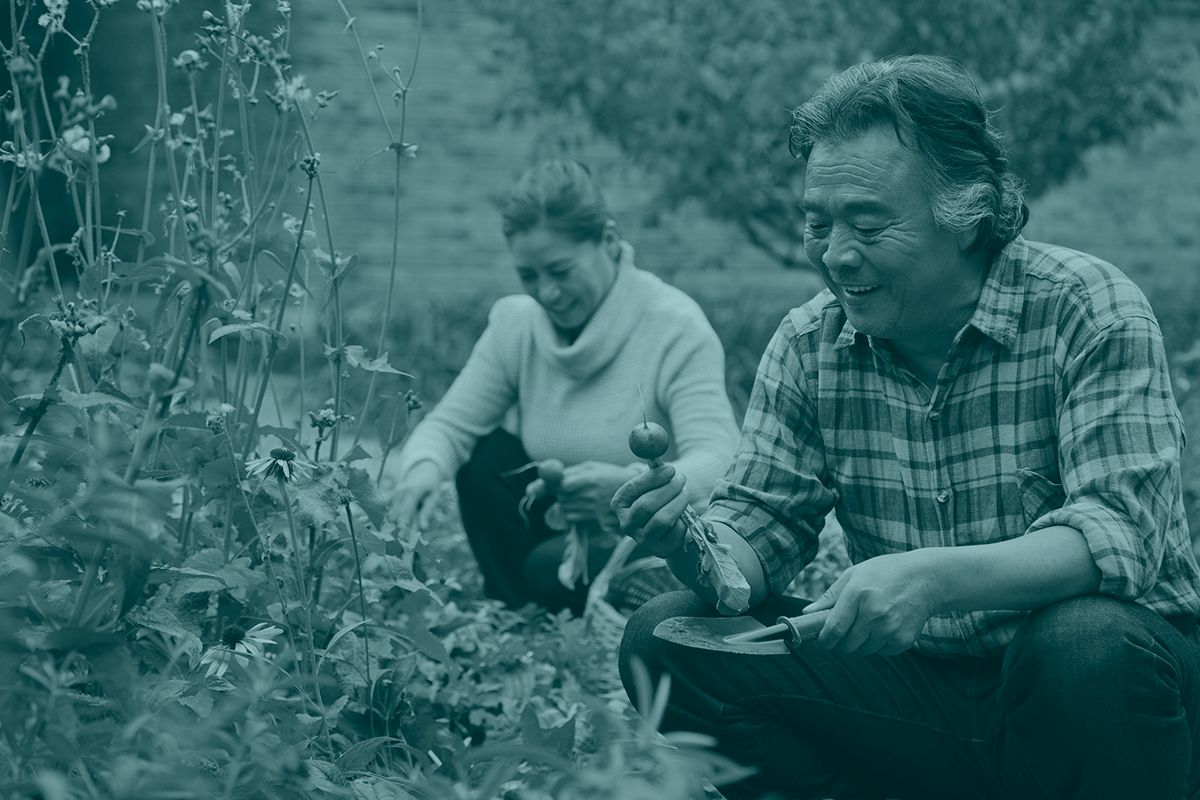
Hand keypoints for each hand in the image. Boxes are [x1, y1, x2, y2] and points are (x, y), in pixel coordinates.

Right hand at [389, 461, 442, 530]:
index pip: (406, 510)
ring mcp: (394, 494)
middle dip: (398, 527)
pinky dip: (394, 518)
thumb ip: (428, 511)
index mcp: (413, 491)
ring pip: (391, 513)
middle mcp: (400, 492)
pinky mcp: (391, 497)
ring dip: (397, 524)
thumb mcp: (435, 496)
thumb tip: (423, 528)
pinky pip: (389, 510)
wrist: (422, 470)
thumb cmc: (431, 485)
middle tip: (402, 540)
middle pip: (396, 514)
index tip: (402, 537)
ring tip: (404, 533)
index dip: (403, 525)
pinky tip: (399, 523)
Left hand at [557, 461, 637, 528]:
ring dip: (564, 502)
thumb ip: (572, 471)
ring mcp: (592, 507)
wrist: (629, 489)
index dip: (559, 484)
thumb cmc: (608, 474)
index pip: (564, 485)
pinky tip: (577, 505)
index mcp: (590, 479)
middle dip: (560, 492)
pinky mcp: (594, 516)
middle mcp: (591, 494)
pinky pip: (570, 517)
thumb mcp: (591, 466)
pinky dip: (569, 511)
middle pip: (561, 497)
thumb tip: (554, 478)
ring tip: (575, 496)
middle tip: (569, 489)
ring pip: (564, 507)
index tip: (562, 482)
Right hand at [609, 465, 690, 557]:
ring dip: (678, 503)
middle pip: (646, 506)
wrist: (669, 525)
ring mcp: (642, 540)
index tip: (670, 469)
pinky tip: (684, 513)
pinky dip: (684, 519)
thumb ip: (654, 472)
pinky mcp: (660, 550)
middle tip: (681, 479)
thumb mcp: (653, 485)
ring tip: (685, 493)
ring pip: (662, 520)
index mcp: (619, 505)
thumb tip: (660, 459)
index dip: (652, 478)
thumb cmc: (658, 498)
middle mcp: (626, 524)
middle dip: (667, 490)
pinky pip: (675, 532)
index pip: (631, 489)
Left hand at [802, 550, 941, 655]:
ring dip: (860, 642)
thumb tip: (808, 614)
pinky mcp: (903, 639)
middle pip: (846, 645)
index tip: (821, 642)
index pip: (834, 629)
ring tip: (869, 622)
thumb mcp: (854, 574)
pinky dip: (879, 644)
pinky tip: (884, 626)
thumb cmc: (885, 573)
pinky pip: (881, 652)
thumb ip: (830, 596)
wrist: (926, 578)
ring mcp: (890, 628)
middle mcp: (873, 613)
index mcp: (857, 595)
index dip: (824, 641)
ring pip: (863, 650)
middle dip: (841, 641)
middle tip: (846, 629)